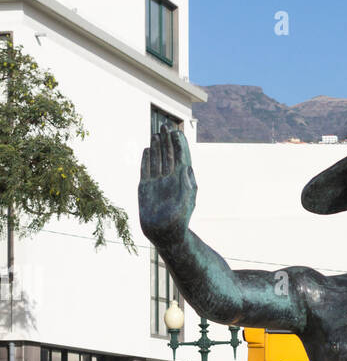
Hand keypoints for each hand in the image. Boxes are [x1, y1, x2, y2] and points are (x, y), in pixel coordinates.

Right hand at [139, 127, 196, 243]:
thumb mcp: (186, 201)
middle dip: (168, 141)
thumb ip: (187, 184)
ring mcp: (157, 182)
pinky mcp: (145, 187)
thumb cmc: (179, 220)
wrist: (164, 233)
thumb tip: (186, 167)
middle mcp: (169, 179)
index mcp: (182, 180)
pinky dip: (146, 160)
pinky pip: (145, 170)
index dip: (179, 144)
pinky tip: (147, 150)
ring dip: (157, 147)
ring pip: (157, 160)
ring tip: (157, 134)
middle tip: (166, 126)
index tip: (177, 131)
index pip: (181, 157)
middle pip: (168, 155)